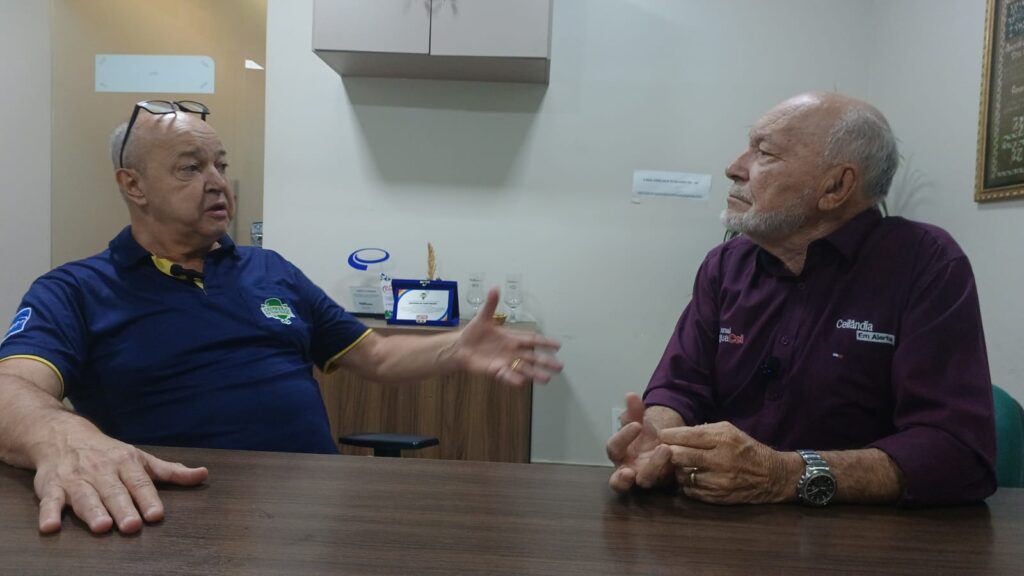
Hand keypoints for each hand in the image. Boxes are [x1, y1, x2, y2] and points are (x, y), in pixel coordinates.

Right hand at [33, 428, 207, 533]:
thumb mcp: (141, 459)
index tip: (156, 515)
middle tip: (132, 526)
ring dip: (92, 512)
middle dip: (124, 508)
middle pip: (114, 492)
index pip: (140, 483)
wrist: (63, 435)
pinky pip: (49, 501)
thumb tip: (203, 474)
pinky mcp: (51, 487)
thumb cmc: (109, 453)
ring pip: (85, 496)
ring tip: (102, 527)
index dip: (149, 499)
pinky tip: (50, 526)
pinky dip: (48, 513)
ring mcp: (76, 479)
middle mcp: (102, 471)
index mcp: (126, 464)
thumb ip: (170, 471)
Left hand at [453, 288, 562, 385]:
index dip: (545, 342)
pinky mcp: (495, 370)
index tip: (558, 346)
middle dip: (546, 361)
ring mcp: (505, 361)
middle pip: (533, 357)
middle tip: (560, 367)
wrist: (460, 347)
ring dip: (535, 373)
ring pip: (523, 368)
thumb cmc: (474, 333)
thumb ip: (491, 304)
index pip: (532, 339)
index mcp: (512, 337)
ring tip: (547, 379)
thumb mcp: (483, 317)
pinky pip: (506, 375)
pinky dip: (514, 379)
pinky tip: (521, 383)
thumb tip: (495, 288)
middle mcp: (512, 351)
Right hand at [606, 393, 673, 492]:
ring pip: (645, 481)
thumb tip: (630, 395)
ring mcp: (647, 476)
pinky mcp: (665, 480)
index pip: (614, 448)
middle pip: (618, 482)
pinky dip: (672, 465)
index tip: (637, 425)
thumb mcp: (641, 419)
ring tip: (666, 449)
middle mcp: (630, 468)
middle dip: (622, 479)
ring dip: (654, 466)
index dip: (622, 438)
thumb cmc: (649, 430)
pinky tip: (678, 453)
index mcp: (620, 453)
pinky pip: (666, 478)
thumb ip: (635, 409)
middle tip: (629, 473)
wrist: (670, 436)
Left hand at [659, 421, 791, 503]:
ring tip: (682, 464)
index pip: (688, 436)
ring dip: (678, 470)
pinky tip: (691, 477)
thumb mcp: (729, 431)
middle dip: (669, 453)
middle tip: (665, 451)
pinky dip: (686, 484)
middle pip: (680, 456)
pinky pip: (690, 491)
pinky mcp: (717, 498)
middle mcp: (720, 461)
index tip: (662, 435)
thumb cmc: (747, 449)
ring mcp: (718, 482)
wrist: (772, 476)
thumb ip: (703, 430)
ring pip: (682, 475)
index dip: (670, 436)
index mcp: (723, 440)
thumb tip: (676, 433)